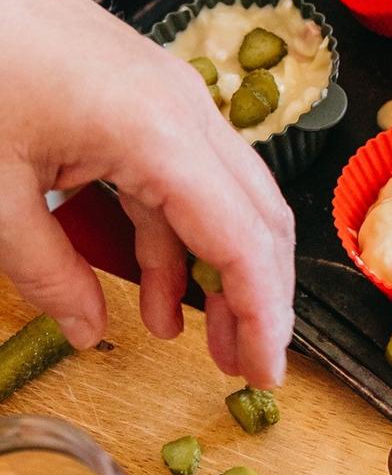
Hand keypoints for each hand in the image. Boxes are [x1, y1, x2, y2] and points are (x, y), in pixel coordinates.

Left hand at [0, 0, 295, 387]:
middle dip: (263, 299)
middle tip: (249, 366)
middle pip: (262, 220)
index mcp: (159, 135)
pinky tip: (159, 292)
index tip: (265, 372)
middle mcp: (189, 115)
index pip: (243, 242)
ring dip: (227, 274)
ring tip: (209, 342)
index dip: (263, 314)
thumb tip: (88, 330)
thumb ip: (43, 268)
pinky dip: (185, 241)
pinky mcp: (154, 102)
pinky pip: (191, 182)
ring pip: (235, 203)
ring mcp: (177, 103)